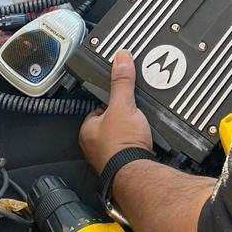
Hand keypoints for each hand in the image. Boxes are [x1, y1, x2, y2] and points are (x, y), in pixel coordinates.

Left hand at [79, 49, 152, 174]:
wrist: (136, 172)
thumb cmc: (122, 145)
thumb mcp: (123, 105)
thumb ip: (122, 82)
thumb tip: (121, 59)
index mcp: (87, 130)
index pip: (96, 110)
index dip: (108, 103)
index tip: (118, 99)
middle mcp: (93, 147)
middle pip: (107, 125)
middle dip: (120, 120)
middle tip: (133, 115)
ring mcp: (107, 158)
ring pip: (117, 140)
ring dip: (128, 135)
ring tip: (139, 129)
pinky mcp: (121, 167)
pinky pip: (128, 151)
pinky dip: (135, 147)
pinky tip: (144, 143)